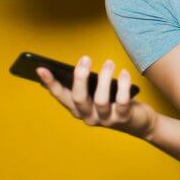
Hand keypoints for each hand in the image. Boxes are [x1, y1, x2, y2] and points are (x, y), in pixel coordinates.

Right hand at [36, 55, 158, 139]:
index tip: (41, 69)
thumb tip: (81, 65)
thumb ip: (88, 84)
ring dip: (104, 78)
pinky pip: (122, 102)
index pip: (61, 96)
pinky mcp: (123, 118)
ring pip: (100, 101)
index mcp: (78, 109)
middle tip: (85, 58)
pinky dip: (123, 85)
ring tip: (109, 62)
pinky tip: (124, 73)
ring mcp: (106, 119)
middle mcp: (88, 116)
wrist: (139, 122)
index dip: (51, 83)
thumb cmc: (115, 102)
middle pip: (78, 99)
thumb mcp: (97, 92)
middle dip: (80, 78)